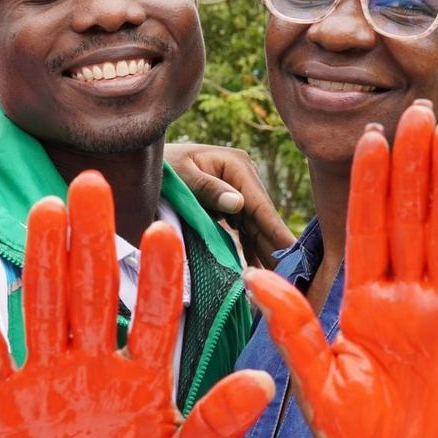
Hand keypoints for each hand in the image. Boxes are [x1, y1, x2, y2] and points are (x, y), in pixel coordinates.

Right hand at [0, 170, 274, 437]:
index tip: (164, 230)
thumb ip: (213, 427)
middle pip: (95, 292)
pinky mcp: (1, 400)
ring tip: (46, 210)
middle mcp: (94, 363)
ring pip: (46, 308)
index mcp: (143, 378)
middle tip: (91, 182)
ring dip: (45, 261)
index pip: (157, 316)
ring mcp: (46, 376)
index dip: (160, 276)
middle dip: (93, 239)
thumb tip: (264, 381)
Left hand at [165, 141, 294, 268]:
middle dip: (275, 246)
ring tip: (280, 276)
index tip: (291, 249)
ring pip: (256, 226)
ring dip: (266, 250)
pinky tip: (260, 268)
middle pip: (263, 218)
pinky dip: (251, 248)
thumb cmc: (162, 165)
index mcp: (236, 165)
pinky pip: (244, 229)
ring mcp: (239, 191)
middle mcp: (244, 177)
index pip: (260, 204)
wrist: (146, 161)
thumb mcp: (181, 174)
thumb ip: (207, 188)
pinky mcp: (230, 204)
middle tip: (290, 273)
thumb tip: (238, 204)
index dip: (276, 229)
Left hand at [245, 102, 437, 437]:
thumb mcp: (319, 389)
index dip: (371, 184)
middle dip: (416, 167)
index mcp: (367, 305)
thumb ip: (295, 330)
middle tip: (421, 112)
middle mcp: (411, 301)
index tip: (373, 136)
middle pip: (414, 219)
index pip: (368, 230)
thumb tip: (257, 276)